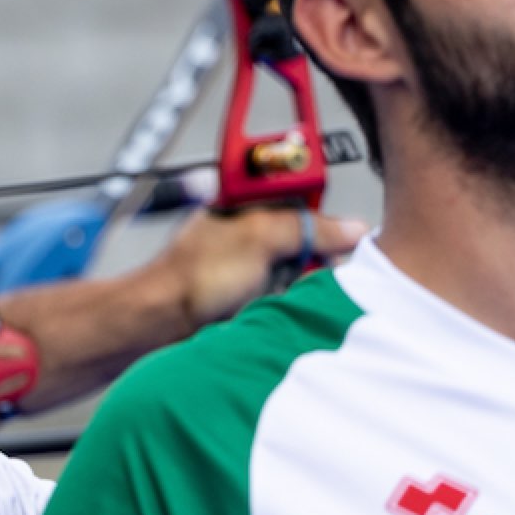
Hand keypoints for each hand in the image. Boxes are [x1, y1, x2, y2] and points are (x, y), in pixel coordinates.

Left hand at [160, 206, 368, 328]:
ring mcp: (248, 257)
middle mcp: (248, 224)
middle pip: (306, 230)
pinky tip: (281, 304)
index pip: (303, 192)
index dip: (323, 213)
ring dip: (301, 278)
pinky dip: (289, 297)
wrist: (162, 321)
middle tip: (307, 266)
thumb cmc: (193, 277)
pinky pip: (286, 289)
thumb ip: (308, 228)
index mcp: (247, 198)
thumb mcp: (260, 240)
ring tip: (286, 288)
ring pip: (299, 263)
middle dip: (314, 252)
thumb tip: (352, 230)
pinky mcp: (248, 288)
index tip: (339, 236)